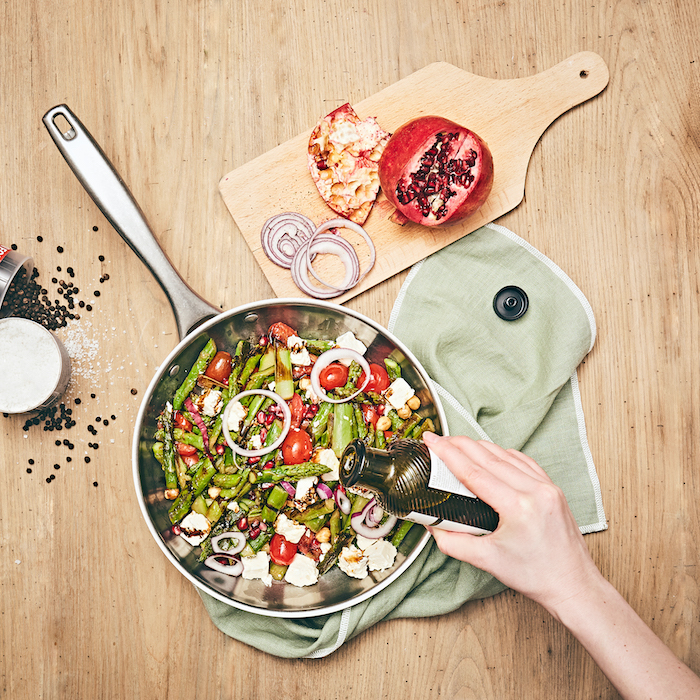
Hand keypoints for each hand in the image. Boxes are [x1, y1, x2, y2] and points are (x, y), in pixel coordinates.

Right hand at [422, 432, 601, 612]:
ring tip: (459, 444)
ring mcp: (547, 487)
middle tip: (439, 438)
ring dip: (480, 447)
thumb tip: (433, 526)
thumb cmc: (536, 576)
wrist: (573, 585)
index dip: (449, 454)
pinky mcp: (553, 488)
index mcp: (518, 507)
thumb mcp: (487, 560)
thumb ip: (453, 542)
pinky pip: (524, 462)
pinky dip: (503, 455)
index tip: (432, 441)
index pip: (474, 472)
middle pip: (488, 457)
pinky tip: (491, 454)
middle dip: (460, 444)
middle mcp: (535, 491)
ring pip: (507, 455)